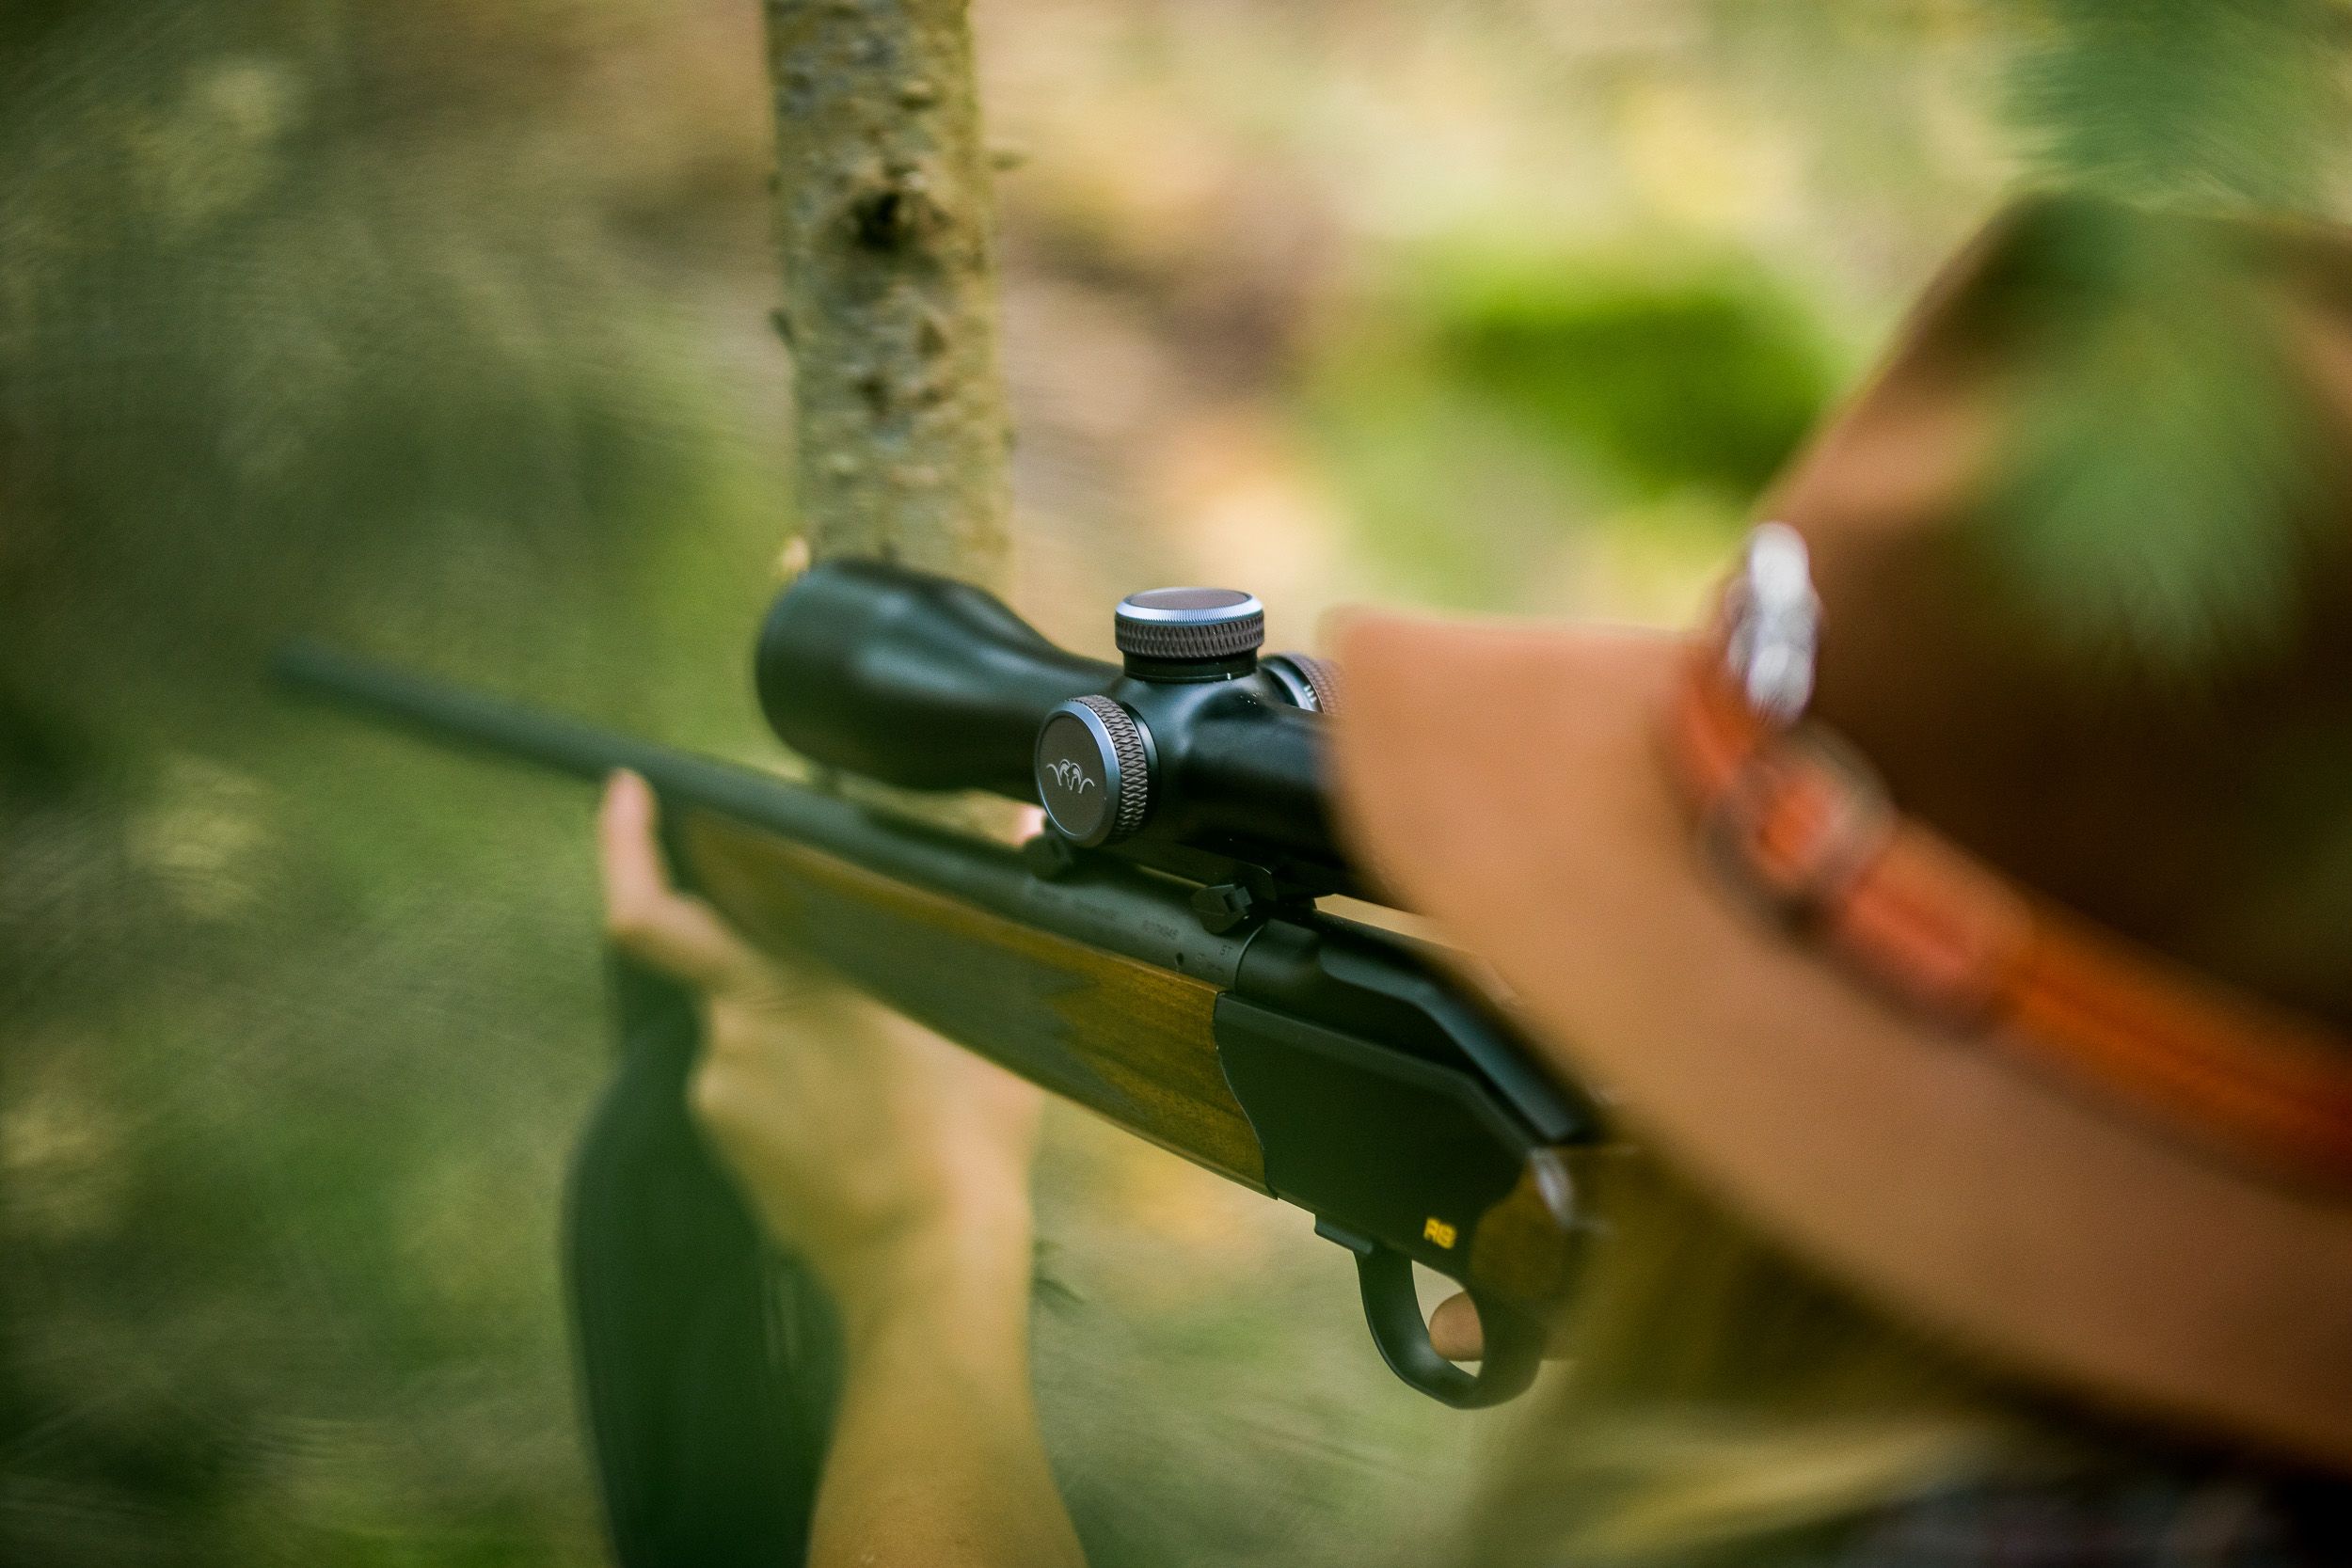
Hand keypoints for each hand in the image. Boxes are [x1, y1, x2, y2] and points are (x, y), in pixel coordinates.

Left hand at [596, 770, 1044, 1327]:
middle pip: (707, 957)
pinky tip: (861, 1097)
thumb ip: (987, 908)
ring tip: (876, 1049)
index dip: (622, 844)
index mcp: (780, 985)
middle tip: (813, 932)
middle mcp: (732, 1036)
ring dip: (791, 1018)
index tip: (626, 790)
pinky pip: (753, 1084)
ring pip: (741, 1024)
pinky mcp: (733, 1152)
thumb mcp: (987, 1007)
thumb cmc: (963, 1141)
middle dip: (749, 935)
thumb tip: (1032, 818)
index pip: (651, 913)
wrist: (928, 1269)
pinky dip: (795, 1076)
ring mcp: (726, 1101)